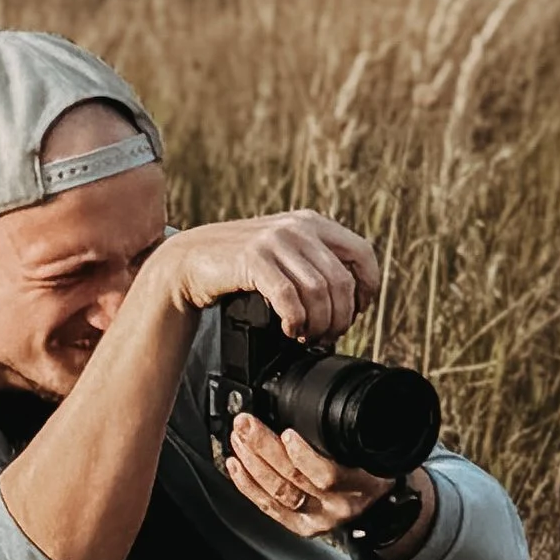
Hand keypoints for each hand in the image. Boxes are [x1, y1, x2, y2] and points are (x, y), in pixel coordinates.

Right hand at [159, 208, 380, 344]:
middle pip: (341, 280)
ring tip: (308, 336)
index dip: (368, 288)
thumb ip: (315, 263)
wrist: (191, 259)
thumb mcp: (286, 253)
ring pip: (318, 292)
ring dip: (318, 324)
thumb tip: (354, 299)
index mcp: (312, 223)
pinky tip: (290, 330)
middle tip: (327, 336)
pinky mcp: (253, 259)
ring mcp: (275, 241)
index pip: (362, 254)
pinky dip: (295, 320)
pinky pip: (288, 297)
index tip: (357, 312)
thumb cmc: (242, 265)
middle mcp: (298, 227)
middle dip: (340, 317)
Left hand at [225, 410, 392, 539]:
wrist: (383, 504)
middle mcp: (340, 505)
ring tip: (239, 438)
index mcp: (363, 483)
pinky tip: (236, 465)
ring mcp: (319, 518)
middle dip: (264, 447)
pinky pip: (270, 508)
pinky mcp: (302, 526)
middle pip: (294, 479)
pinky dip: (248, 485)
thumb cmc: (377, 469)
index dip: (304, 455)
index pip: (329, 474)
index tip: (287, 432)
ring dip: (252, 462)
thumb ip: (356, 430)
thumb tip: (327, 395)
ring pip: (278, 492)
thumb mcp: (379, 448)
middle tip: (247, 423)